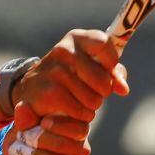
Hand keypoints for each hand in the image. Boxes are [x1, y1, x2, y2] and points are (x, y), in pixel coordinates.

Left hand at [3, 103, 90, 154]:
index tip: (42, 122)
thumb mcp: (23, 129)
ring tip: (13, 153)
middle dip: (36, 139)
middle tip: (20, 138)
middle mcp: (81, 150)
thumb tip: (23, 106)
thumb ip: (25, 119)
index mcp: (77, 132)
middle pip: (63, 144)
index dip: (60, 124)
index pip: (79, 128)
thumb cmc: (27, 144)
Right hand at [12, 29, 128, 122]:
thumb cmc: (70, 76)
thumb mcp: (91, 66)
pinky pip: (82, 112)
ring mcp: (55, 71)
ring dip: (91, 106)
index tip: (108, 70)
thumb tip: (123, 89)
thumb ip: (113, 74)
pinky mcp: (49, 93)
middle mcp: (64, 50)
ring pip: (94, 100)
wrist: (31, 89)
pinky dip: (81, 116)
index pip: (104, 43)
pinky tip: (72, 110)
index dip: (111, 62)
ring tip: (79, 100)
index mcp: (76, 38)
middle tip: (90, 91)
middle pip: (103, 81)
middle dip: (102, 92)